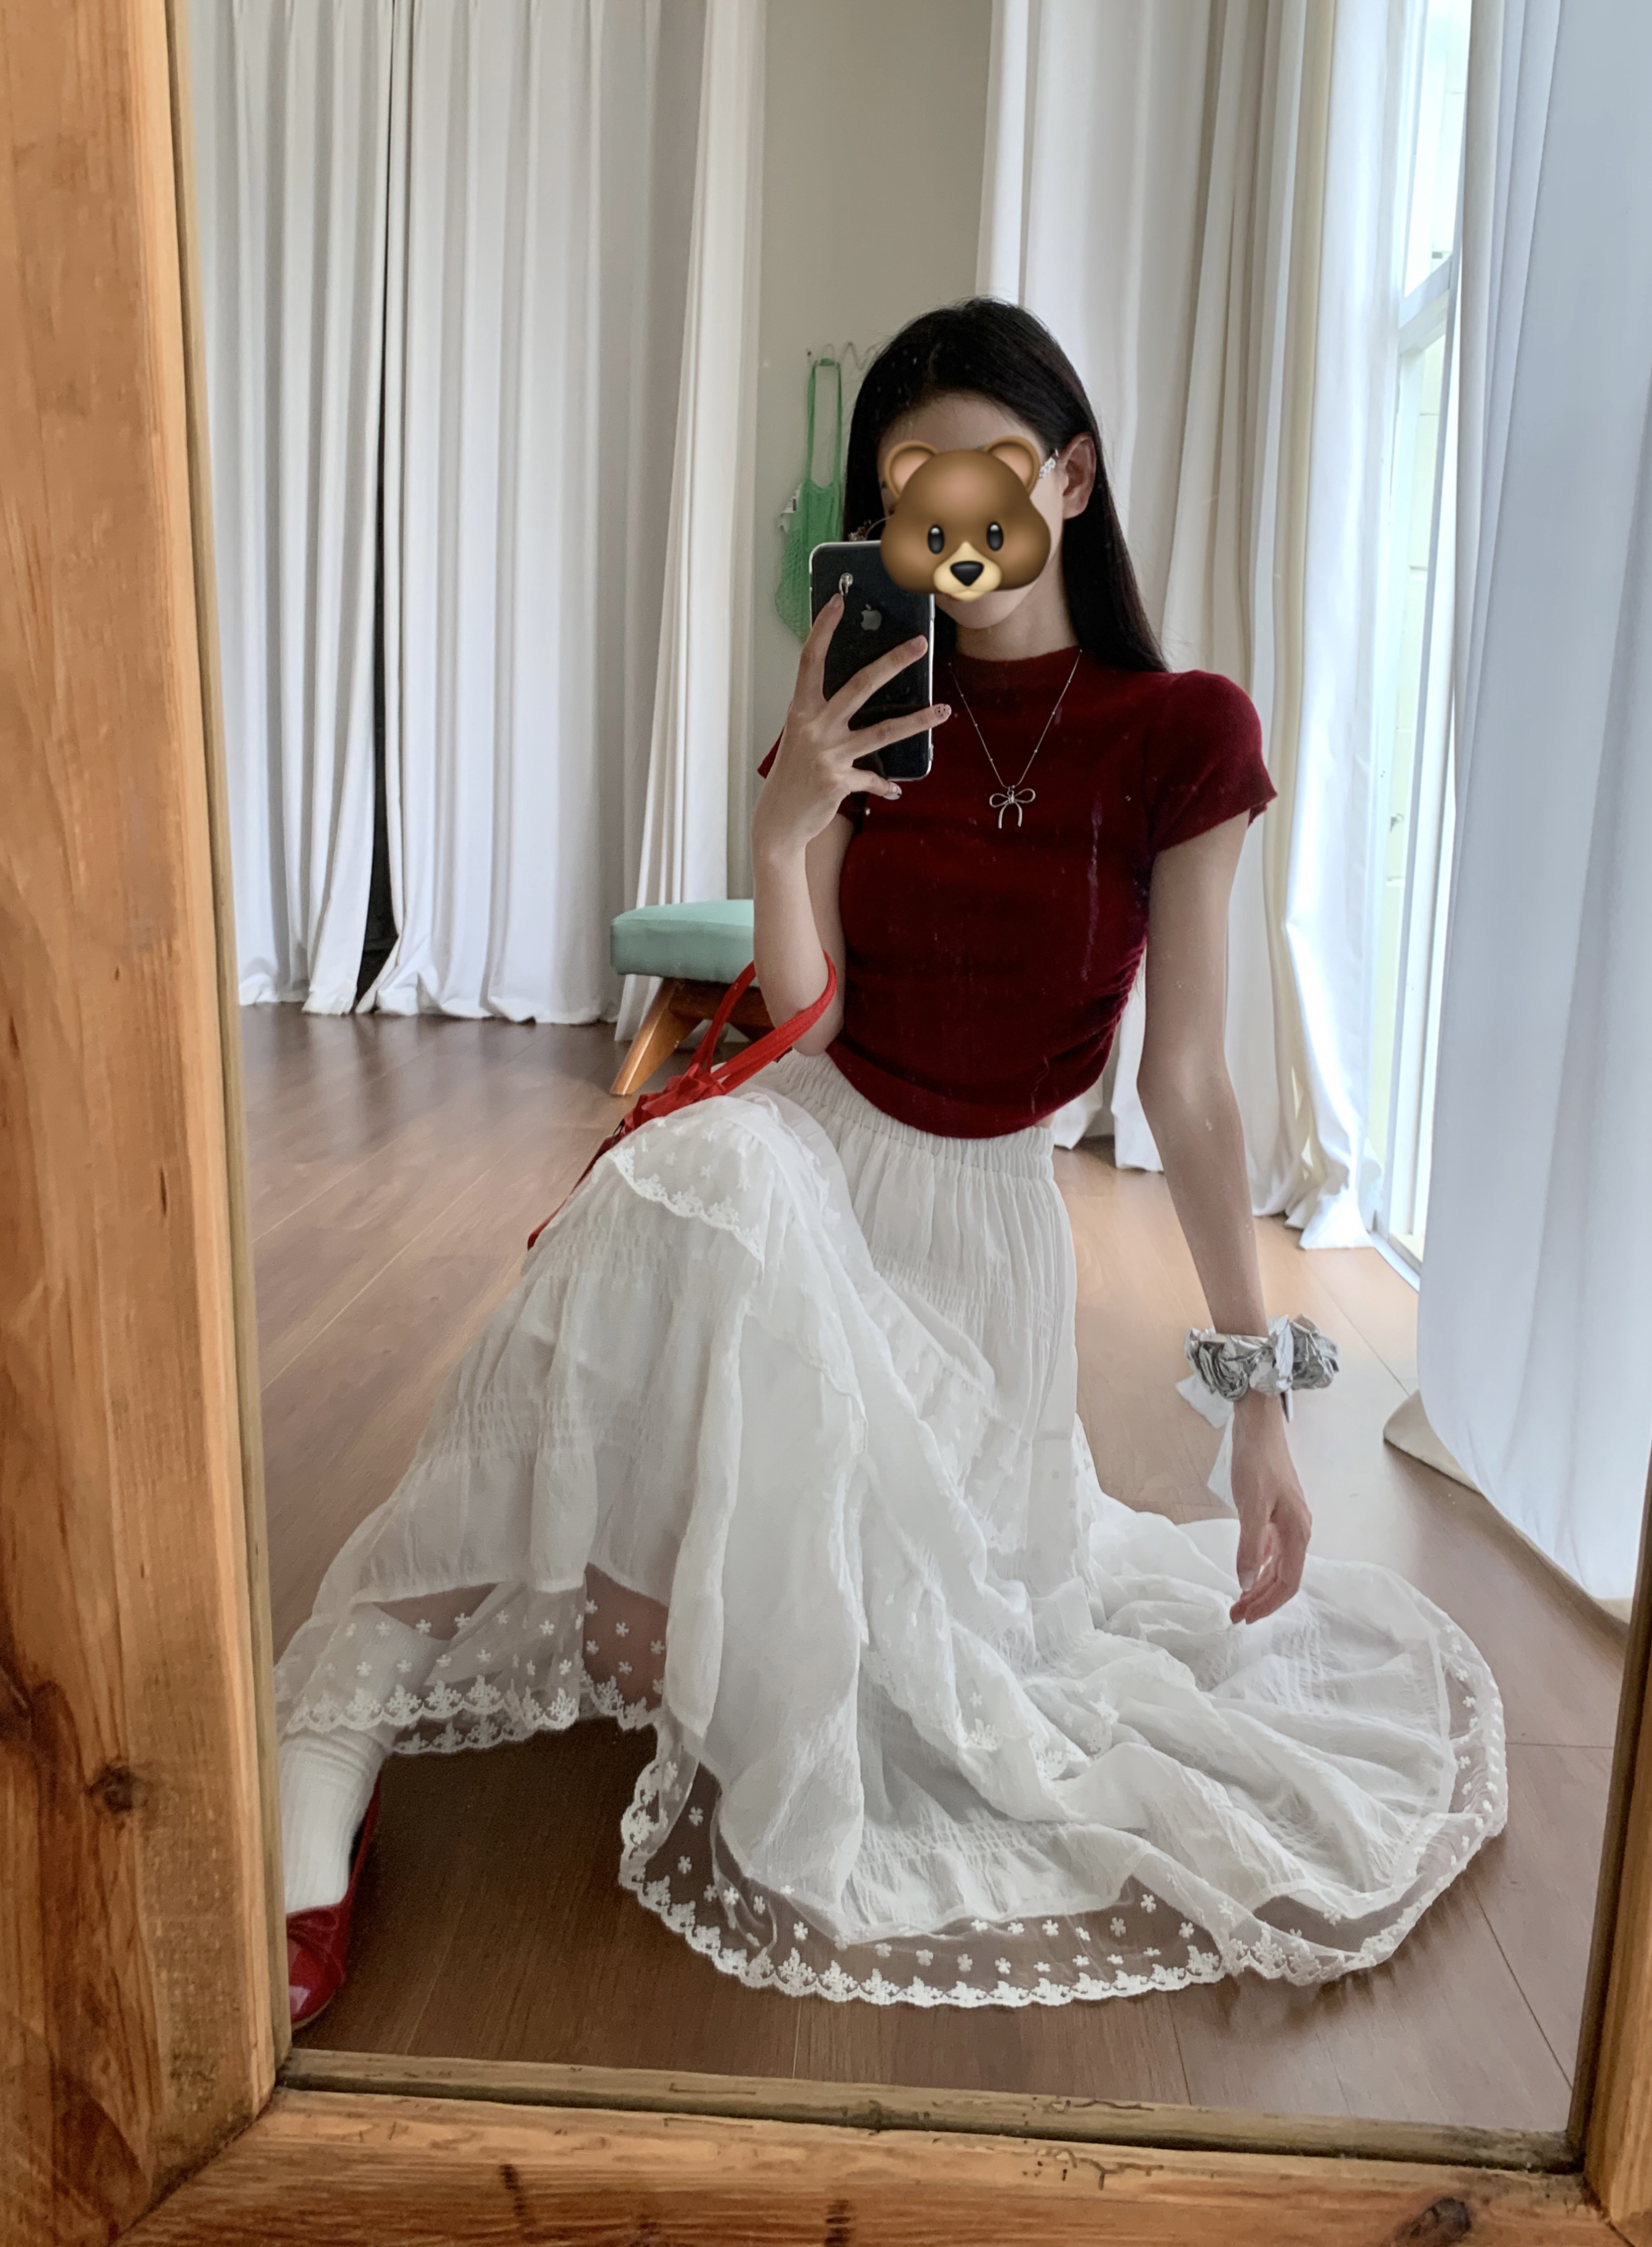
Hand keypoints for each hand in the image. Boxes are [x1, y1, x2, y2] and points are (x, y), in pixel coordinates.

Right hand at [751, 594, 950, 860]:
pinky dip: (884, 784)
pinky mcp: (839, 781)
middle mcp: (813, 728)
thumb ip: (824, 717)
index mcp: (800, 711)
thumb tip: (858, 697)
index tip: (839, 601)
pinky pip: (873, 778)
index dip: (823, 628)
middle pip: (860, 685)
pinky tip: (895, 789)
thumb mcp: (800, 738)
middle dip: (893, 662)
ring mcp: (827, 754)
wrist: (778, 822)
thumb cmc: (791, 776)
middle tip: (920, 644)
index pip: (811, 660)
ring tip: (943, 712)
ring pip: (882, 732)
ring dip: (917, 721)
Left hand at [1227, 1392, 1312, 1624]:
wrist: (1259, 1428)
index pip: (1289, 1582)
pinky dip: (1257, 1566)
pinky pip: (1270, 1550)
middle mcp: (1298, 1531)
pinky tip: (1245, 1573)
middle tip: (1235, 1616)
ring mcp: (1288, 1523)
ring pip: (1276, 1566)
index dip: (1269, 1604)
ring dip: (1258, 1586)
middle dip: (1261, 1600)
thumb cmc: (1257, 1463)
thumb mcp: (1251, 1506)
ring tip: (1237, 1602)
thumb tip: (1245, 1582)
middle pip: (1283, 1578)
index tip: (1246, 1617)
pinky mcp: (1276, 1514)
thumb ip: (1249, 1546)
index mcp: (1298, 1532)